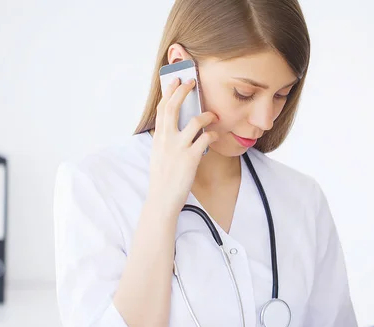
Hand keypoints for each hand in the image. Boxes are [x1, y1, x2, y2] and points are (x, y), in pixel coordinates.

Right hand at [147, 76, 219, 214]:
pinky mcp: (191, 158)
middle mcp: (166, 139)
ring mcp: (178, 148)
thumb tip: (176, 126)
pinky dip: (213, 134)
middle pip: (173, 107)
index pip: (162, 109)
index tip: (175, 80)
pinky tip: (215, 135)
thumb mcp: (159, 154)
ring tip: (213, 115)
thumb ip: (166, 139)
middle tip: (192, 81)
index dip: (169, 92)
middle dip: (182, 91)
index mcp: (158, 137)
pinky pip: (205, 139)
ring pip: (194, 121)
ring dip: (206, 115)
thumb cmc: (163, 177)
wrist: (162, 198)